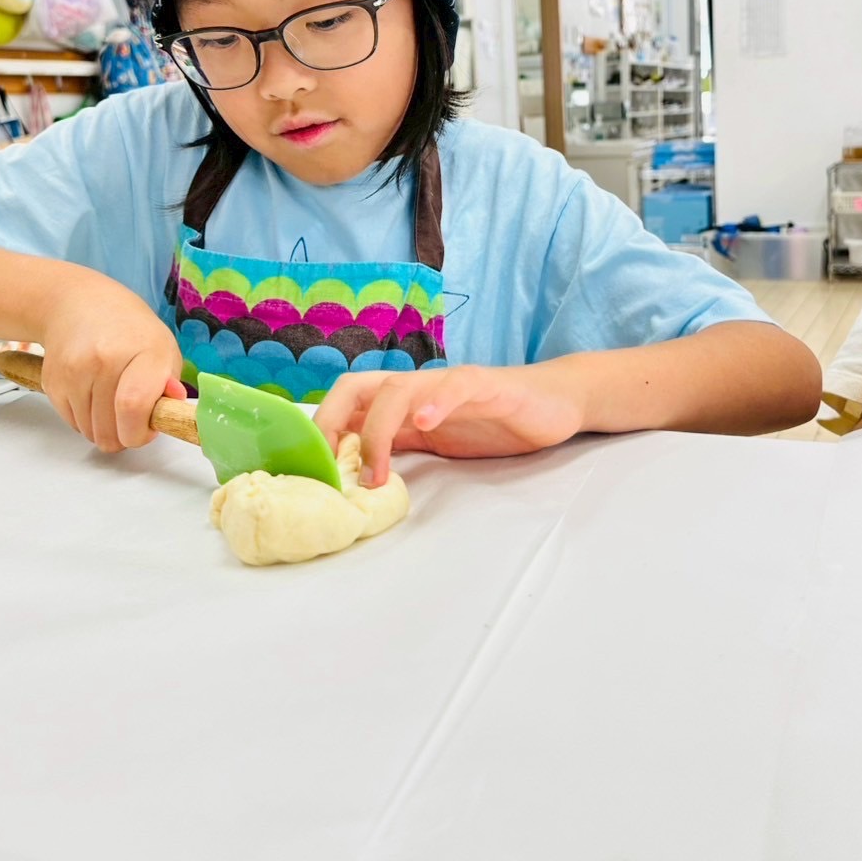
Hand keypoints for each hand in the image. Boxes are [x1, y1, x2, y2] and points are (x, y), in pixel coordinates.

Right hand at [38, 272, 185, 452]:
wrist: (78, 304)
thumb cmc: (128, 329)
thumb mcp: (163, 348)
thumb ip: (170, 385)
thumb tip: (172, 411)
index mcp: (143, 350)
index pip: (134, 406)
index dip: (140, 432)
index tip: (146, 430)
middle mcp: (105, 359)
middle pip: (110, 429)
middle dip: (124, 435)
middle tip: (132, 417)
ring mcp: (74, 371)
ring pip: (90, 432)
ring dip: (104, 427)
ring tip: (112, 399)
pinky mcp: (53, 382)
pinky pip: (73, 423)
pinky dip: (85, 419)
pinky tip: (93, 393)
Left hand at [313, 363, 585, 486]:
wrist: (553, 402)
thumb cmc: (492, 422)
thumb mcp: (435, 442)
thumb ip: (398, 448)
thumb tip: (350, 476)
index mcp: (401, 402)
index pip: (344, 404)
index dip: (318, 433)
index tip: (308, 473)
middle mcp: (417, 387)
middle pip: (356, 386)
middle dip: (330, 424)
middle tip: (327, 472)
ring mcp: (448, 384)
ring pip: (397, 388)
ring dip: (376, 432)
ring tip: (376, 475)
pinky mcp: (486, 385)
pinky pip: (456, 385)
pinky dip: (436, 401)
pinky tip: (427, 423)